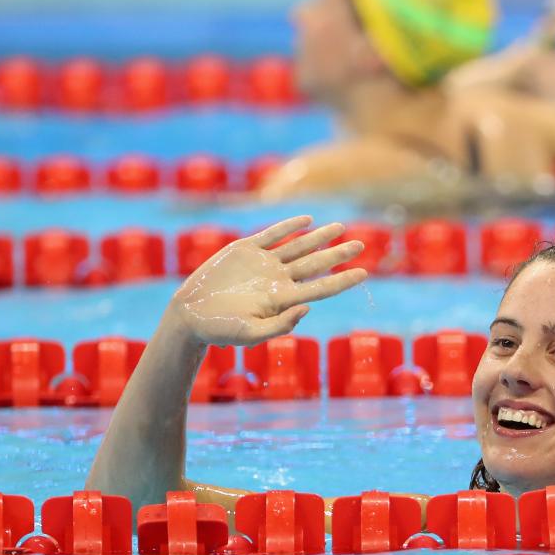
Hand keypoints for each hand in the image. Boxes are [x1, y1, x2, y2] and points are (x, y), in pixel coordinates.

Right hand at [171, 215, 365, 346]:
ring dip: (319, 237)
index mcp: (284, 299)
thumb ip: (280, 325)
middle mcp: (278, 279)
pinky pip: (272, 234)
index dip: (343, 280)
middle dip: (338, 254)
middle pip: (316, 264)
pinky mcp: (245, 250)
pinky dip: (290, 226)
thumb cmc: (221, 330)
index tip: (365, 273)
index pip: (322, 288)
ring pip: (299, 246)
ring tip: (340, 228)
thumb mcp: (250, 334)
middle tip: (362, 245)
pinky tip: (308, 220)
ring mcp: (263, 264)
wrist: (190, 315)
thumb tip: (308, 308)